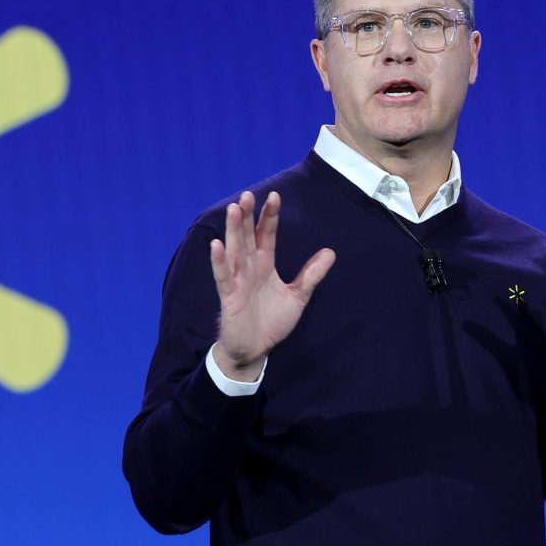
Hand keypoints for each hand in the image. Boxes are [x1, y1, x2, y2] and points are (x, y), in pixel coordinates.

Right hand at [209, 191, 335, 380]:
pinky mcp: (228, 296)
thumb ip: (311, 275)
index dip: (270, 216)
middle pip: (248, 237)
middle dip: (248, 216)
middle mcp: (249, 268)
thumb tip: (330, 252)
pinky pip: (222, 276)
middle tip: (248, 195)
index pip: (267, 235)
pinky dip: (218, 261)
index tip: (274, 196)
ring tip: (233, 209)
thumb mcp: (298, 297)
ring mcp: (237, 280)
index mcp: (265, 264)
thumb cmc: (272, 322)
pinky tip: (215, 245)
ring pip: (234, 251)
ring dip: (233, 230)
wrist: (256, 350)